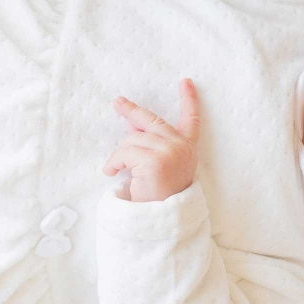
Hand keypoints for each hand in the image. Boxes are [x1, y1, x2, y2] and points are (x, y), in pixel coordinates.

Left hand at [102, 79, 199, 201]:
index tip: (186, 82)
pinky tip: (111, 172)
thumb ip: (151, 144)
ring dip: (119, 155)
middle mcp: (182, 147)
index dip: (189, 100)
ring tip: (115, 169)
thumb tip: (132, 126)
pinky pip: (124, 153)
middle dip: (131, 111)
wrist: (162, 221)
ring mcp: (170, 152)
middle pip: (151, 120)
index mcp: (187, 148)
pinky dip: (113, 162)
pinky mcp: (155, 161)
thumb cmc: (158, 195)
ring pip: (132, 140)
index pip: (191, 120)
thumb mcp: (159, 166)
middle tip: (117, 102)